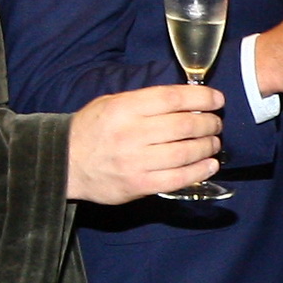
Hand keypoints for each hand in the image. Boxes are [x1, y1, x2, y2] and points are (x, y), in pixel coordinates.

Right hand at [66, 83, 221, 202]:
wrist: (65, 163)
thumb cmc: (92, 130)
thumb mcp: (111, 104)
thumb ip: (144, 101)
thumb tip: (185, 99)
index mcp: (124, 108)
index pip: (172, 98)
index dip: (201, 97)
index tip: (217, 99)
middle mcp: (131, 133)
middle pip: (184, 126)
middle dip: (208, 123)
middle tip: (216, 123)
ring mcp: (135, 161)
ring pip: (185, 152)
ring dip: (207, 147)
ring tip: (214, 143)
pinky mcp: (138, 185)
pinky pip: (177, 178)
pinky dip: (199, 171)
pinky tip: (209, 166)